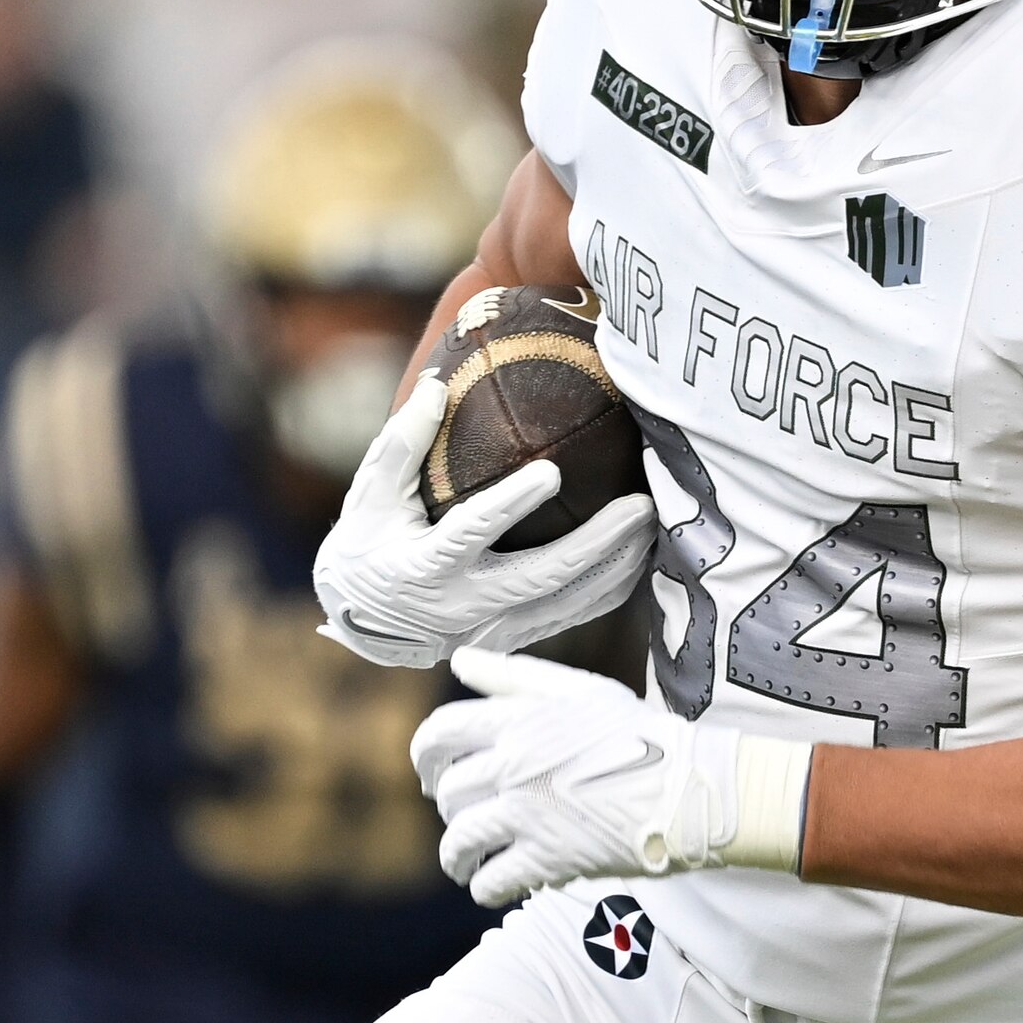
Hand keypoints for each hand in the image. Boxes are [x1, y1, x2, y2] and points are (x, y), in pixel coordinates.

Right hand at [308, 375, 652, 669]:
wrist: (366, 623)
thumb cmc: (368, 545)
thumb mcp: (369, 497)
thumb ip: (401, 444)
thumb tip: (435, 385)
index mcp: (424, 568)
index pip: (470, 534)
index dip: (509, 506)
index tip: (550, 473)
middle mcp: (464, 605)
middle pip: (541, 577)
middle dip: (596, 544)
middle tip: (641, 505)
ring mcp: (496, 627)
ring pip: (569, 602)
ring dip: (618, 565)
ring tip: (655, 523)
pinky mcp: (518, 637)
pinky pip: (574, 614)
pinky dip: (611, 587)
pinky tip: (642, 555)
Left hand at [409, 648, 809, 910]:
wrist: (688, 786)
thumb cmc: (639, 733)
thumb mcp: (579, 689)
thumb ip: (514, 675)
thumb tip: (460, 662)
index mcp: (517, 720)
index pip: (438, 734)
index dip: (422, 756)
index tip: (428, 773)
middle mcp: (512, 766)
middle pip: (447, 792)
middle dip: (448, 809)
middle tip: (462, 819)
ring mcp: (527, 814)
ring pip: (459, 840)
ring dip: (456, 857)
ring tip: (464, 865)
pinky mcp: (547, 858)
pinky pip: (491, 880)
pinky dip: (485, 887)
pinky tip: (494, 886)